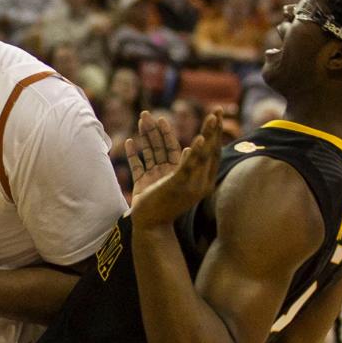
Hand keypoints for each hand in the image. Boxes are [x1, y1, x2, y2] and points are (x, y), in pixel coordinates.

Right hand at [126, 109, 222, 230]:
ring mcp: (159, 178)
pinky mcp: (145, 184)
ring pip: (153, 152)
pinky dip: (134, 154)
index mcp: (191, 175)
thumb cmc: (166, 206)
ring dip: (147, 136)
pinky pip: (139, 166)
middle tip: (153, 114)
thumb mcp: (181, 182)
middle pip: (170, 146)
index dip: (204, 131)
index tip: (212, 114)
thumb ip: (191, 161)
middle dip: (161, 130)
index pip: (198, 148)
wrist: (148, 228)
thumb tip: (202, 140)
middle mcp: (176, 175)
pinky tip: (129, 142)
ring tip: (141, 119)